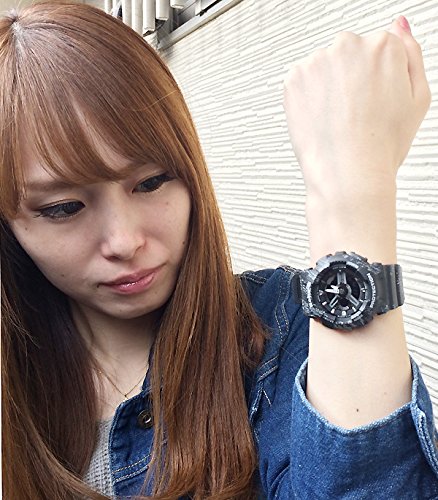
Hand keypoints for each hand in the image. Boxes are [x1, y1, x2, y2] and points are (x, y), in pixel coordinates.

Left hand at [283, 16, 430, 203]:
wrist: (348, 174)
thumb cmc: (383, 145)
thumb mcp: (418, 98)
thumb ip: (411, 53)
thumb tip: (398, 25)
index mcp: (384, 45)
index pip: (379, 48)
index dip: (378, 79)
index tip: (375, 100)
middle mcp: (349, 45)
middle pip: (349, 53)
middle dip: (351, 77)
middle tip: (356, 112)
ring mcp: (318, 61)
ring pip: (324, 67)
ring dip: (328, 86)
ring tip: (338, 119)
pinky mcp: (294, 78)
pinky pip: (303, 80)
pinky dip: (308, 96)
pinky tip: (320, 118)